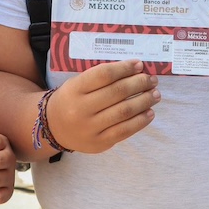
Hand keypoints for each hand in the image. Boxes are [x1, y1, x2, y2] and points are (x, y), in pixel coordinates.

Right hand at [46, 59, 160, 153]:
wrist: (54, 128)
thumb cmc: (71, 100)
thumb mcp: (78, 83)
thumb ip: (102, 78)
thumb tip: (136, 70)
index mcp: (75, 89)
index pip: (104, 74)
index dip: (125, 68)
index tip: (139, 65)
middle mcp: (81, 109)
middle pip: (117, 92)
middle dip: (139, 83)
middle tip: (152, 79)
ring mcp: (90, 128)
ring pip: (124, 112)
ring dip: (144, 101)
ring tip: (155, 94)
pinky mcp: (99, 143)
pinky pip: (124, 131)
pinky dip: (140, 121)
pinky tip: (150, 113)